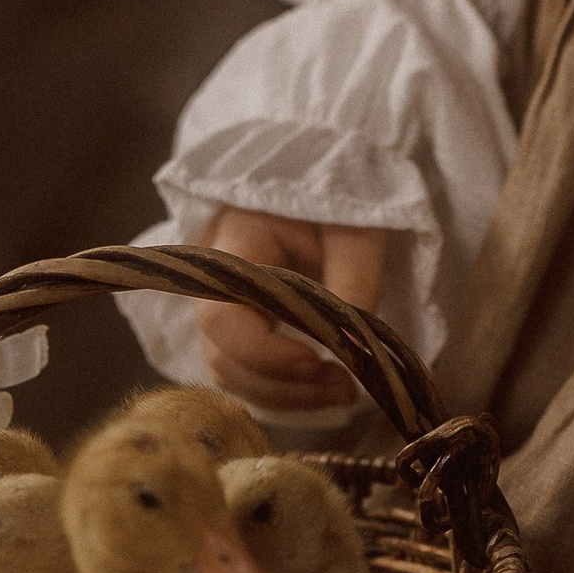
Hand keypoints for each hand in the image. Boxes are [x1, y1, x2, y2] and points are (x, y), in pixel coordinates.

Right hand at [192, 209, 388, 411]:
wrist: (328, 177)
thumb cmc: (339, 193)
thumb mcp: (357, 229)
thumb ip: (354, 282)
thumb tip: (353, 349)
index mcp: (234, 244)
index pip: (223, 319)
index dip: (264, 354)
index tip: (319, 363)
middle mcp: (216, 281)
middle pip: (223, 357)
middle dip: (282, 386)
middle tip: (346, 388)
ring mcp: (225, 305)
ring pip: (232, 373)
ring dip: (285, 396)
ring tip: (344, 390)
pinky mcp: (243, 323)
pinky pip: (247, 371)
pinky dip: (282, 390)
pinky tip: (323, 385)